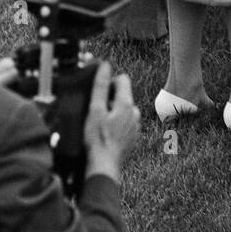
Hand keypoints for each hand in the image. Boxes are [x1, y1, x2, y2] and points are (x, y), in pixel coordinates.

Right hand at [83, 60, 139, 181]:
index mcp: (127, 104)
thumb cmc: (97, 139)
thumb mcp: (95, 109)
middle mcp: (135, 113)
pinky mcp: (133, 138)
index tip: (99, 91)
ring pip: (124, 109)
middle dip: (110, 98)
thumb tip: (105, 65)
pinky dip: (117, 124)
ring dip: (114, 112)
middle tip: (96, 110)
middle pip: (123, 94)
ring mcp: (135, 126)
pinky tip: (106, 134)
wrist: (104, 166)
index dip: (109, 81)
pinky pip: (125, 123)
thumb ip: (100, 86)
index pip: (122, 78)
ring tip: (100, 124)